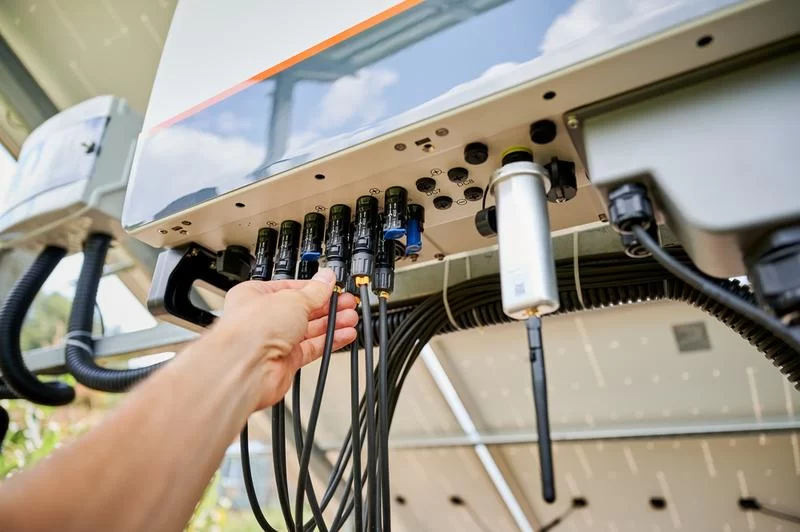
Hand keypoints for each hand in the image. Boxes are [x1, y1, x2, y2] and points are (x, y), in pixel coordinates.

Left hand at [214, 268, 357, 409]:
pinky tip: (344, 334)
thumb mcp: (292, 299)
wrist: (245, 368)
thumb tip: (326, 279)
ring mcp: (275, 341)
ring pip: (309, 329)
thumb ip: (315, 291)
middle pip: (303, 309)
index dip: (314, 288)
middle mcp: (264, 319)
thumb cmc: (251, 330)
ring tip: (351, 317)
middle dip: (327, 306)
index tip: (333, 287)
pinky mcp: (286, 361)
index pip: (292, 288)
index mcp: (257, 295)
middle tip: (347, 303)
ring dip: (331, 323)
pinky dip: (329, 341)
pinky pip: (312, 348)